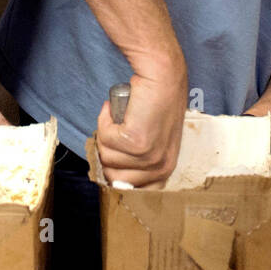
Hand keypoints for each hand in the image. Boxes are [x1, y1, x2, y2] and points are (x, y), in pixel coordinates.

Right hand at [94, 57, 186, 187]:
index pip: (135, 193)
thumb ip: (138, 161)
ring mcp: (150, 156)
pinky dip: (105, 120)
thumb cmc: (154, 102)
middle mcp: (161, 167)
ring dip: (106, 134)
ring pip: (106, 158)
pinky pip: (104, 139)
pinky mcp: (137, 141)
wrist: (161, 76)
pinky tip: (116, 109)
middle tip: (117, 130)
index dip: (118, 174)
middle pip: (114, 178)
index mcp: (166, 170)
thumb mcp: (153, 139)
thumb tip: (112, 178)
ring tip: (120, 117)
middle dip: (107, 152)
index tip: (114, 156)